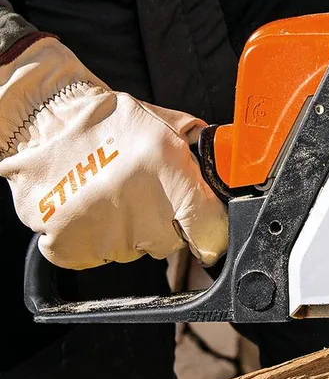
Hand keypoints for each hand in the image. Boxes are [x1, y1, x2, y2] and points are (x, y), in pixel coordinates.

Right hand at [0, 37, 227, 268]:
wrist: (46, 122)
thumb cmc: (111, 121)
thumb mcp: (168, 123)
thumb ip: (200, 150)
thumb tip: (232, 170)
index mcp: (168, 166)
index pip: (208, 227)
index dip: (210, 234)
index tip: (206, 234)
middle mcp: (137, 199)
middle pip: (168, 242)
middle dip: (162, 224)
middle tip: (142, 196)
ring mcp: (100, 224)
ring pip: (131, 250)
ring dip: (126, 231)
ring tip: (111, 196)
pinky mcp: (68, 243)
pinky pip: (96, 256)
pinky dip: (93, 240)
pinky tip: (89, 209)